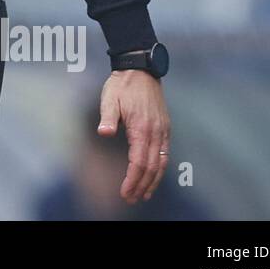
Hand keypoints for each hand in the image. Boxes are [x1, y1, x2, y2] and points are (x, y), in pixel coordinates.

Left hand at [97, 69, 170, 203]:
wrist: (140, 69)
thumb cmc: (121, 85)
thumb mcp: (109, 98)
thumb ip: (108, 118)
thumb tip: (104, 133)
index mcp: (141, 128)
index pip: (138, 162)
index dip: (132, 180)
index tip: (125, 193)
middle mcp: (156, 132)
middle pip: (151, 167)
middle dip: (142, 186)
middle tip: (132, 199)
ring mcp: (163, 130)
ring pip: (162, 163)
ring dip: (153, 181)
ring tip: (144, 194)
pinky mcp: (165, 127)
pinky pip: (165, 153)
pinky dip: (160, 169)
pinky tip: (154, 175)